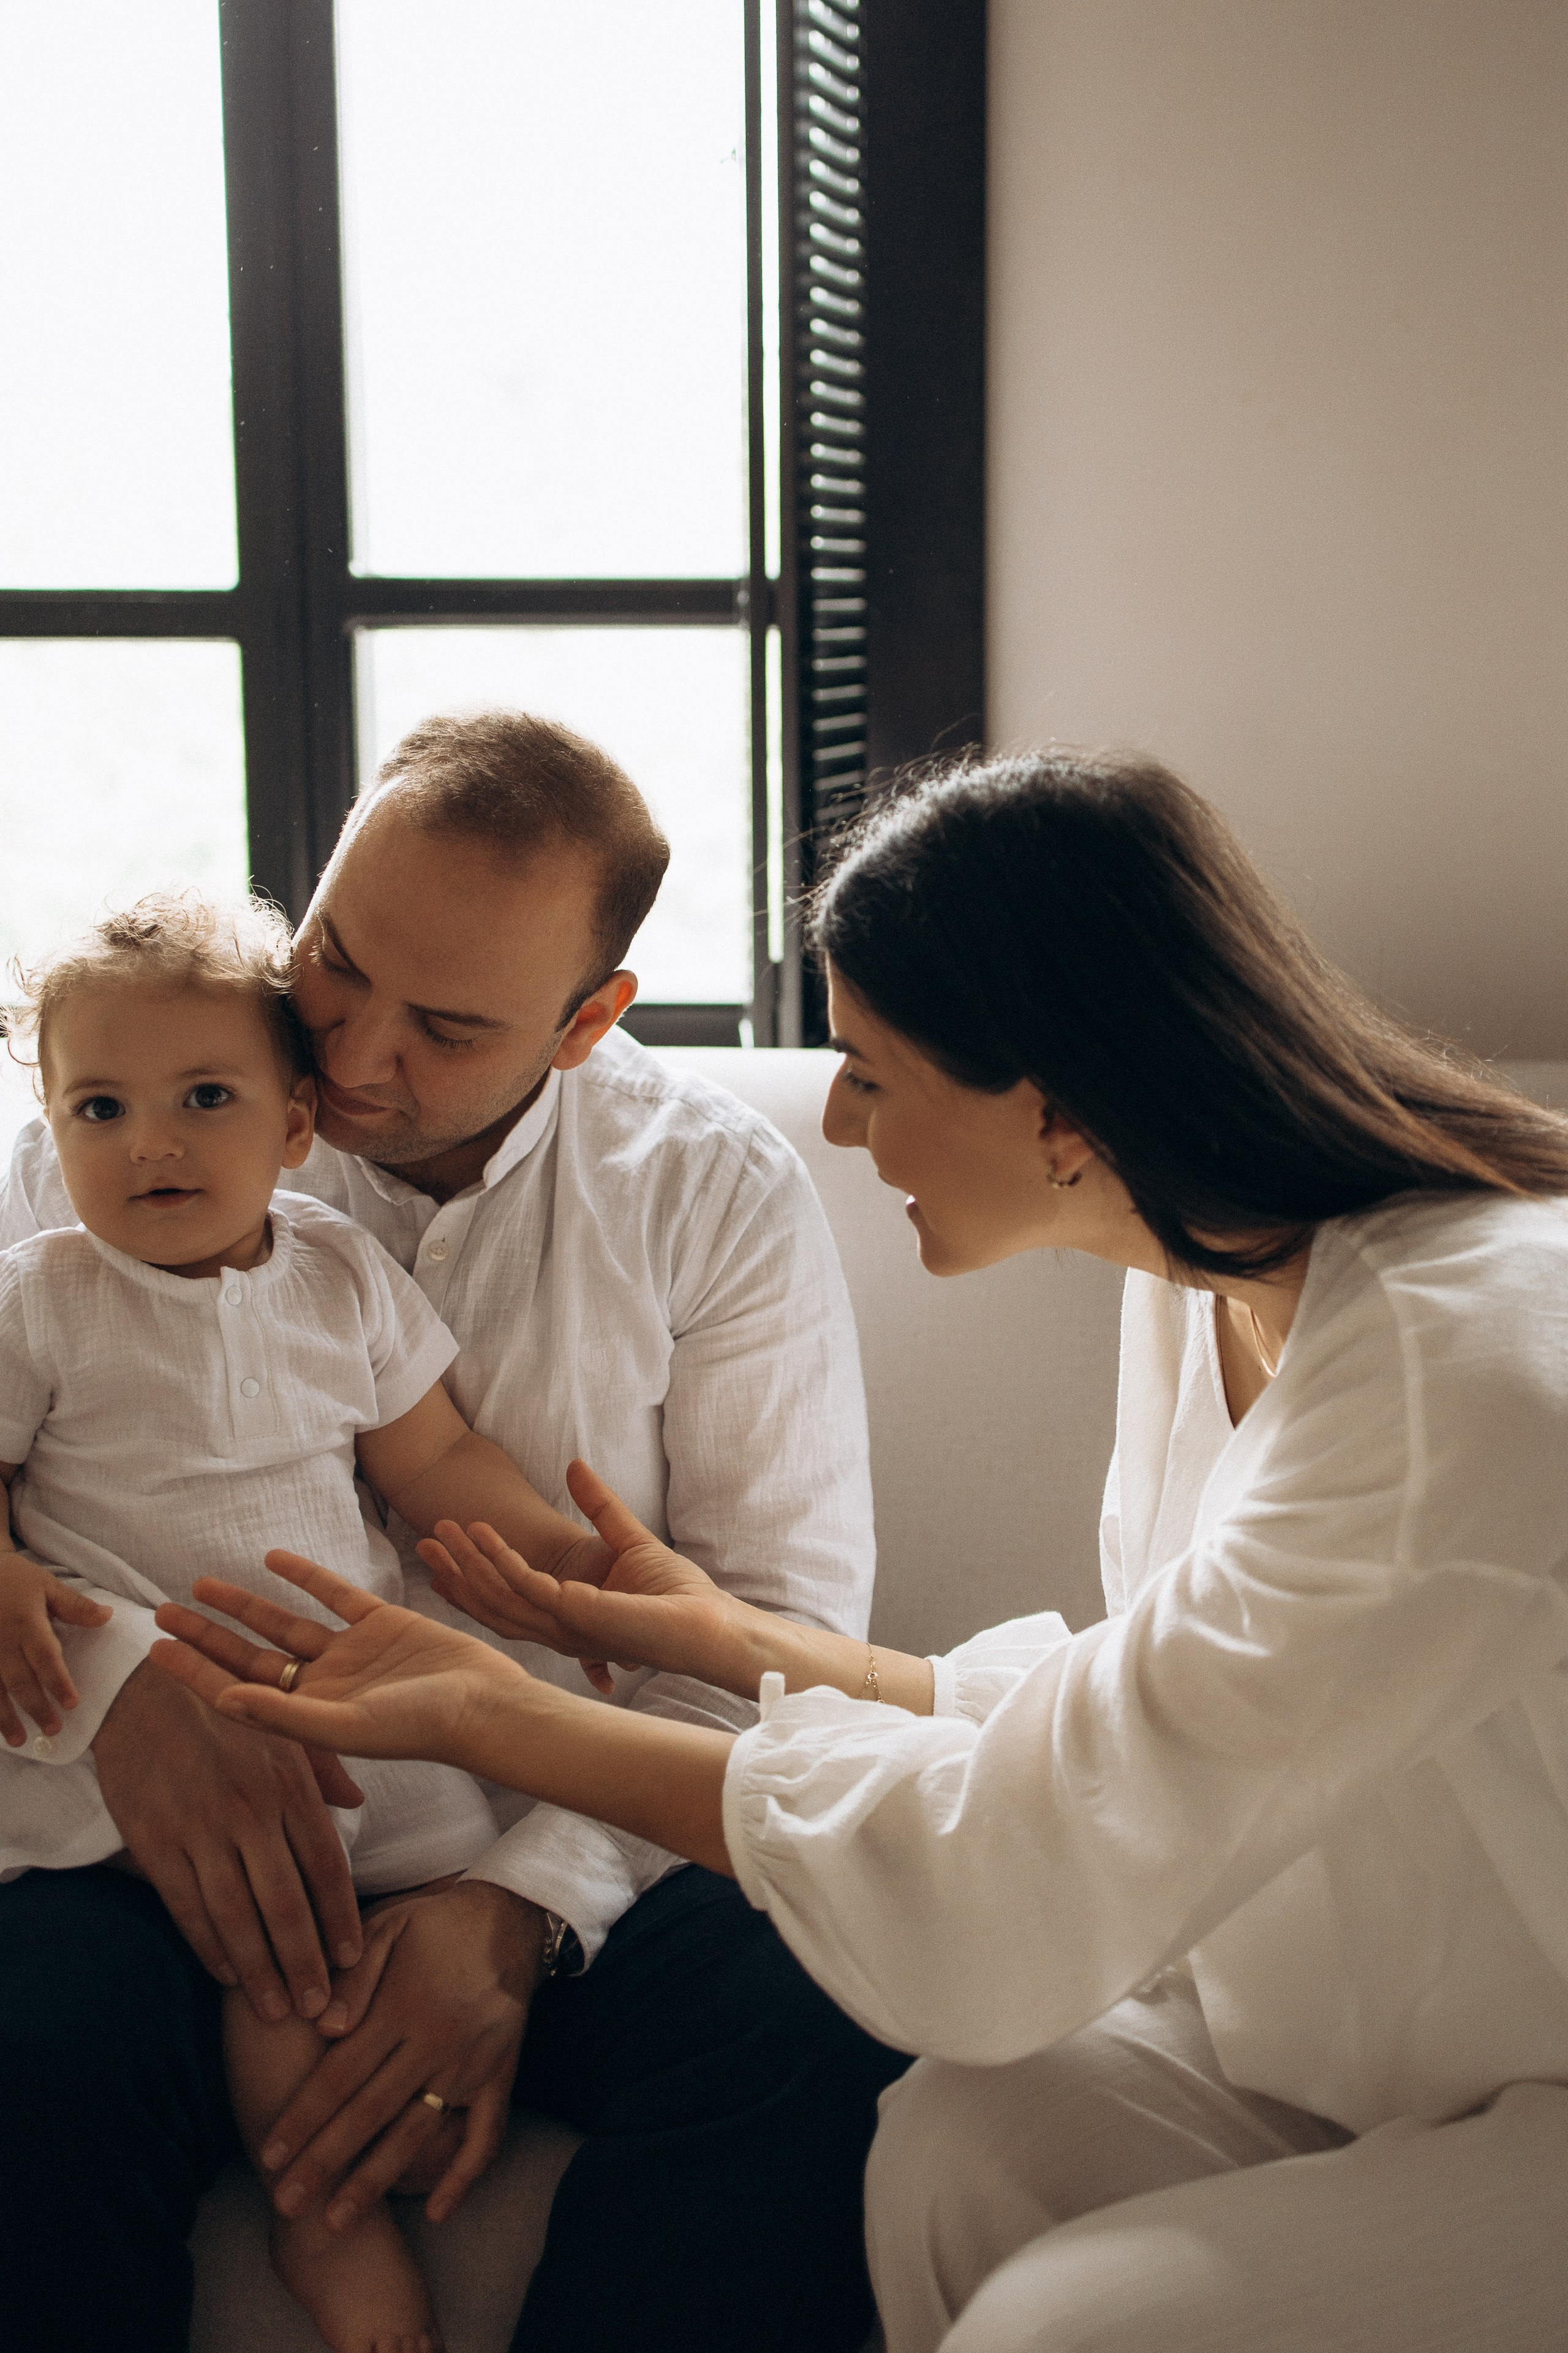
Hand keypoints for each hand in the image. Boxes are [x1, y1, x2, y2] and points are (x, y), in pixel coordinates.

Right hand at [0, 1564, 110, 1743]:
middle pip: (20, 1680)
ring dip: (5, 1718)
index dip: (58, 1682)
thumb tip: (108, 1617)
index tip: (72, 1705)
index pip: (45, 1657)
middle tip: (53, 1730)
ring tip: (20, 1741)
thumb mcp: (46, 1584)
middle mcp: (2, 1642)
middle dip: (36, 1707)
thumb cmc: (13, 1578)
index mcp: (26, 1624)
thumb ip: (75, 1605)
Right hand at [91, 1657, 366, 2021]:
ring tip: (275, 2010)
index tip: (352, 1958)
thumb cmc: (220, 1712)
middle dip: (305, 1961)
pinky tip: (226, 1974)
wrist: (140, 1692)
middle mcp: (250, 1810)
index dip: (340, 1916)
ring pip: (238, 1915)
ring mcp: (201, 1828)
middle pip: (287, 1901)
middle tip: (317, 2008)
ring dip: (260, 1969)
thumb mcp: (279, 1730)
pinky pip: (187, 1906)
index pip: (326, 1862)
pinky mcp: (155, 1841)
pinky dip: (209, 1946)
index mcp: (287, 1783)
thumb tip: (357, 1804)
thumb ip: (322, 1770)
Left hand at [151, 1547, 534, 1761]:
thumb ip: (284, 1715)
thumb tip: (222, 1701)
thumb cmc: (420, 1727)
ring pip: (284, 1625)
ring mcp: (351, 1654)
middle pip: (250, 1657)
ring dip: (244, 1606)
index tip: (156, 1650)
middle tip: (162, 1613)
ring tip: (200, 1586)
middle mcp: (323, 1686)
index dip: (195, 1671)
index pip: (236, 1691)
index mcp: (308, 1716)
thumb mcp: (346, 1726)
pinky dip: (305, 1577)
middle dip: (207, 1636)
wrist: (485, 1704)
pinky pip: (334, 1595)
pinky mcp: (382, 1624)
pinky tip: (274, 1559)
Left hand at [258, 1880, 542, 2230]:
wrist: (512, 1917)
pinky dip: (464, 2175)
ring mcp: (469, 2064)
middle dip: (323, 2163)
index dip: (302, 2118)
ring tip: (337, 2221)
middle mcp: (434, 2043)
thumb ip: (354, 1975)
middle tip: (286, 2203)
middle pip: (368, 2114)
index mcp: (402, 2007)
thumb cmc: (437, 1922)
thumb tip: (321, 2027)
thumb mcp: (389, 1926)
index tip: (269, 2155)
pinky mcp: (500, 2075)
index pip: (339, 2075)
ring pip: (416, 2134)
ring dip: (374, 2181)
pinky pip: (485, 2133)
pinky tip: (436, 2210)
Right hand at [420, 1460, 754, 1696]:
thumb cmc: (674, 1594)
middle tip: (423, 1538)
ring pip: (501, 1596)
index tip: (437, 1551)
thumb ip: (598, 1505)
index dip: (467, 1576)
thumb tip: (574, 1465)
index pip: (501, 1599)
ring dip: (470, 1562)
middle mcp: (558, 1626)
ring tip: (446, 1530)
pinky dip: (506, 1564)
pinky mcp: (583, 1618)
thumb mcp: (627, 1538)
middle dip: (454, 1571)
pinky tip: (487, 1540)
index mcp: (564, 1615)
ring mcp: (567, 1625)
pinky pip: (533, 1590)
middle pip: (490, 1601)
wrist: (709, 1623)